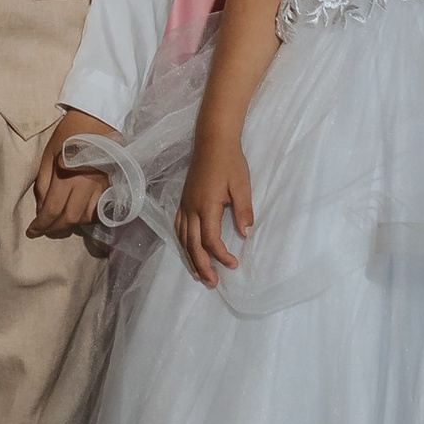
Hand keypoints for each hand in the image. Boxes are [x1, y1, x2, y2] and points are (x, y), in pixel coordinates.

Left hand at [29, 107, 114, 240]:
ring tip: (61, 221)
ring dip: (72, 224)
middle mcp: (86, 185)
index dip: (41, 225)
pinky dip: (88, 217)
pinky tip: (80, 214)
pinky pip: (100, 209)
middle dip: (55, 228)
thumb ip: (43, 184)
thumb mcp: (47, 155)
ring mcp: (101, 186)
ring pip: (86, 217)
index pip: (52, 209)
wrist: (96, 119)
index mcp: (66, 175)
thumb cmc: (68, 134)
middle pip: (70, 218)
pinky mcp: (111, 185)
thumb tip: (42, 209)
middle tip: (44, 230)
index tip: (31, 232)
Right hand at [177, 129, 253, 285]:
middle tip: (213, 283)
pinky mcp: (183, 201)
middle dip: (202, 265)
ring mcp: (185, 204)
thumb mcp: (242, 185)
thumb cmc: (230, 162)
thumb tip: (245, 235)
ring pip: (182, 238)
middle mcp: (191, 208)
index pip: (210, 239)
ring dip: (190, 258)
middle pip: (192, 244)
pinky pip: (178, 227)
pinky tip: (188, 250)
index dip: (220, 255)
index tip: (233, 264)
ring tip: (199, 274)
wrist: (213, 141)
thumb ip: (243, 210)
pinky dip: (182, 242)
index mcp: (206, 205)